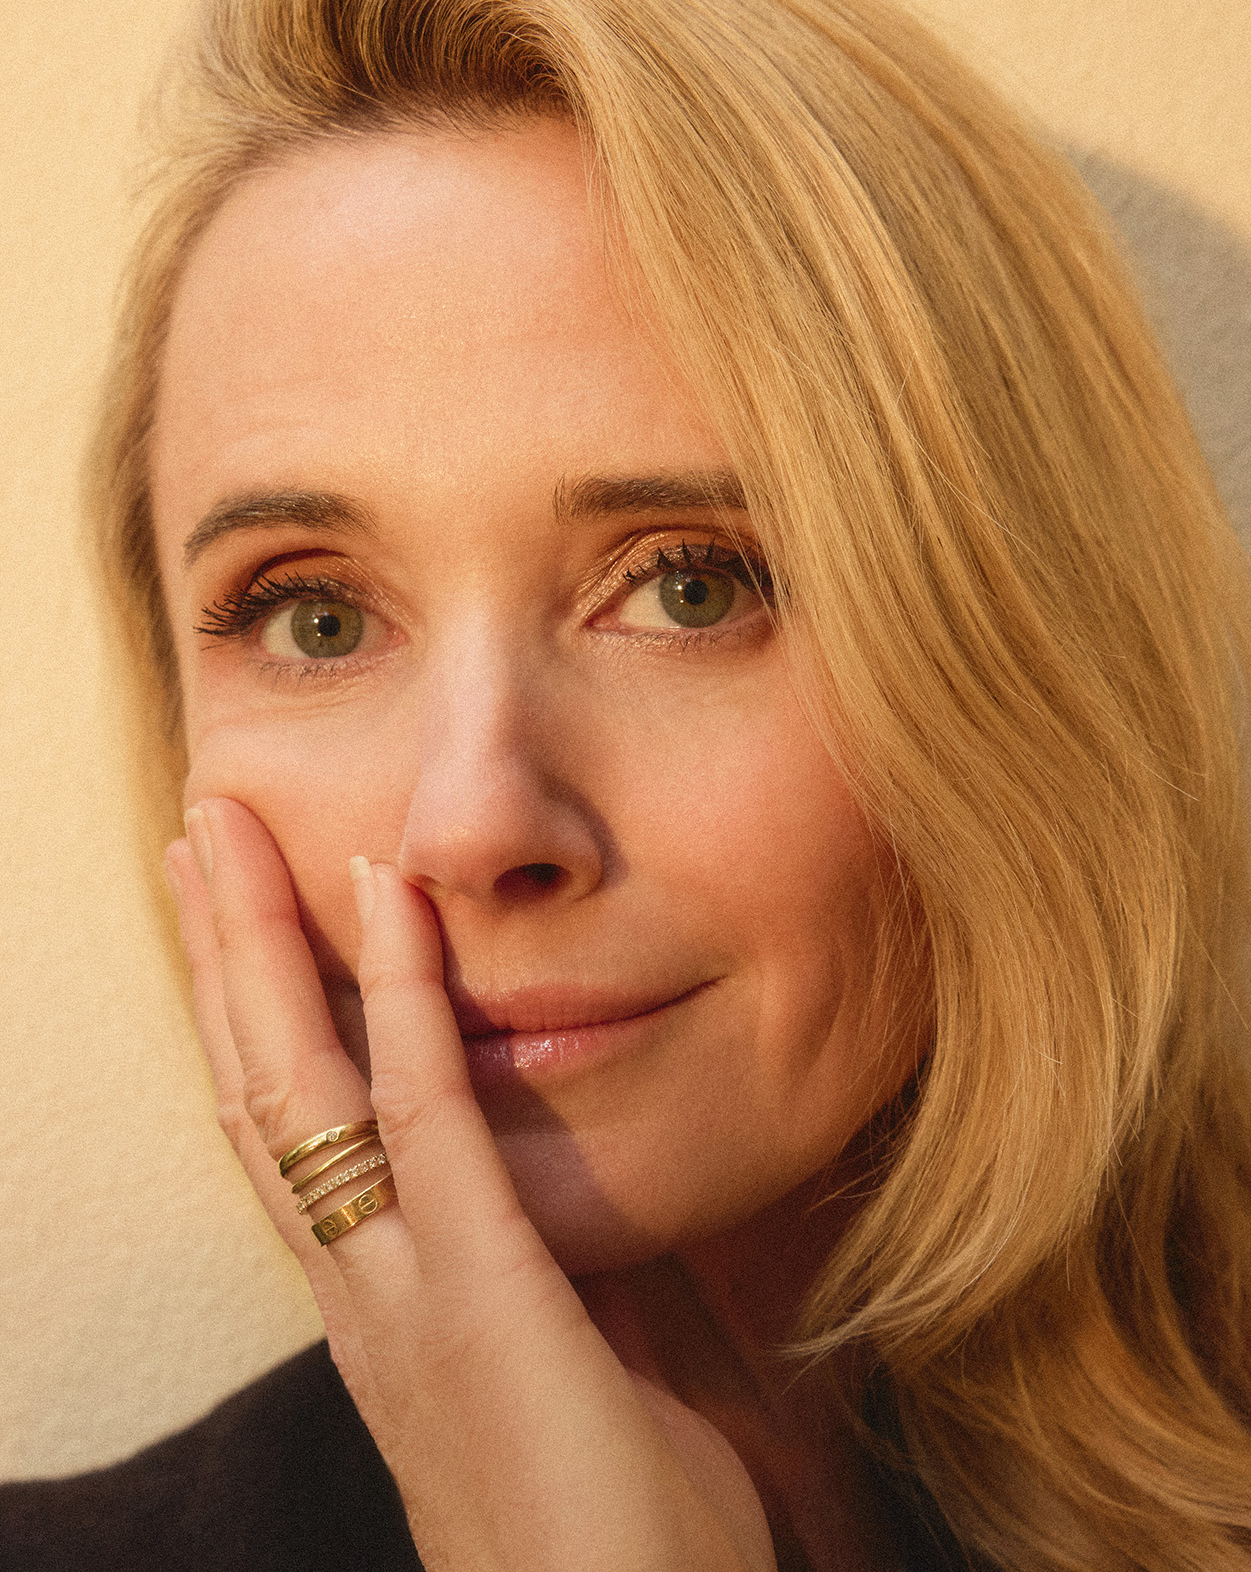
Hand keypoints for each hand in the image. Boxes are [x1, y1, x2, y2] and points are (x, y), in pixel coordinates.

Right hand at [165, 797, 775, 1571]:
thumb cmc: (626, 1531)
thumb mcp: (584, 1361)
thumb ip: (558, 1263)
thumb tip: (569, 1171)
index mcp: (384, 1306)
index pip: (289, 1139)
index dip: (252, 1021)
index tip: (236, 919)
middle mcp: (361, 1293)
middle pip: (259, 1089)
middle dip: (221, 954)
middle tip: (197, 833)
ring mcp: (402, 1295)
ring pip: (296, 1087)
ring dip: (259, 945)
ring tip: (228, 834)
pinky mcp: (478, 1296)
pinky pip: (426, 1115)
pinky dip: (404, 994)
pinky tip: (386, 897)